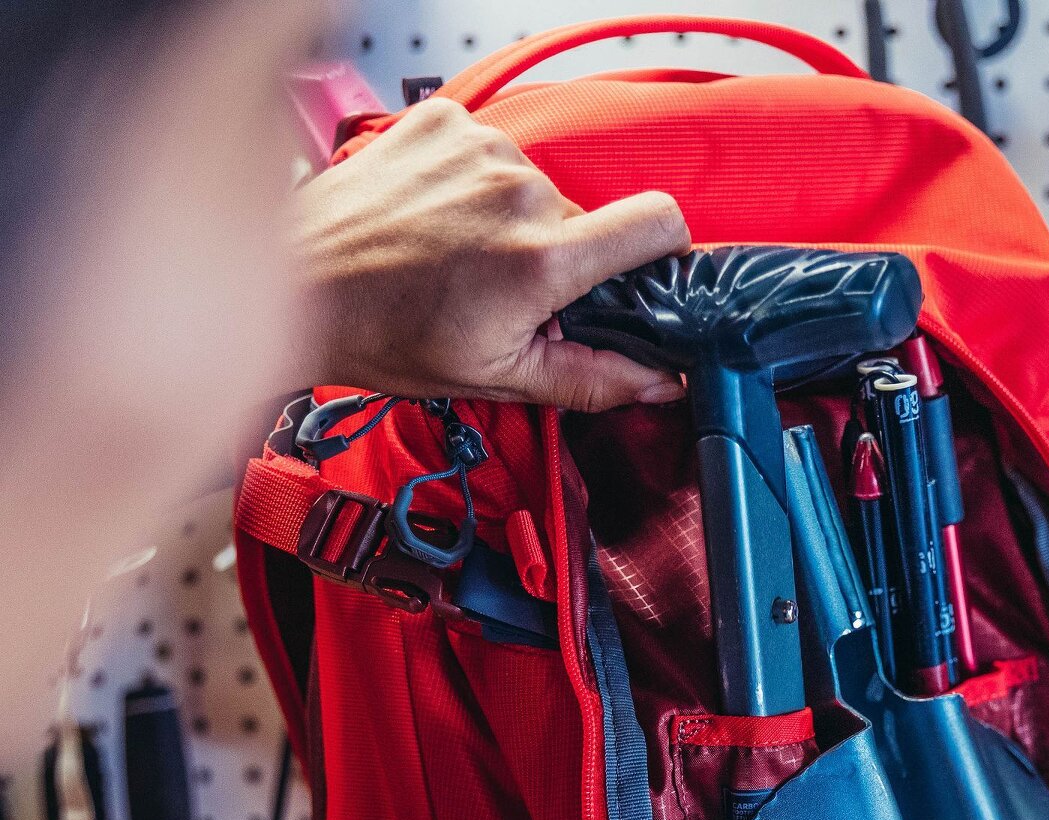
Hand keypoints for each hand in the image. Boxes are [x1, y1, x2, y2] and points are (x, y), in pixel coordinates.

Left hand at [295, 98, 690, 410]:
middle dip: (561, 258)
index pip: (658, 222)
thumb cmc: (384, 333)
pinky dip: (477, 188)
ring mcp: (480, 148)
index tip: (647, 272)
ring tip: (462, 256)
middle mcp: (518, 190)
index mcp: (541, 259)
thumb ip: (592, 379)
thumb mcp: (498, 376)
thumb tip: (657, 381)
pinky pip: (495, 155)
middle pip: (587, 220)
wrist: (298, 282)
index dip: (665, 250)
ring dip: (516, 223)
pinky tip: (440, 219)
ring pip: (540, 190)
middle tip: (507, 292)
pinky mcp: (447, 122)